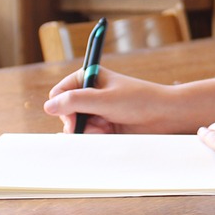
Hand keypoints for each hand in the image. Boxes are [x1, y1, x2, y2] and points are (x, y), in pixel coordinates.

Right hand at [44, 66, 172, 134]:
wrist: (165, 115)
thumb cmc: (139, 100)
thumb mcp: (104, 100)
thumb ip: (75, 101)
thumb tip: (48, 106)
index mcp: (89, 77)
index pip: (59, 93)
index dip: (62, 107)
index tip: (74, 119)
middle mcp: (91, 93)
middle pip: (65, 112)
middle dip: (78, 122)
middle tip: (96, 126)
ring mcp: (97, 110)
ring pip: (77, 126)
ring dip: (89, 131)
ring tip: (108, 128)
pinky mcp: (105, 125)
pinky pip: (89, 134)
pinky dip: (96, 137)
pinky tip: (110, 133)